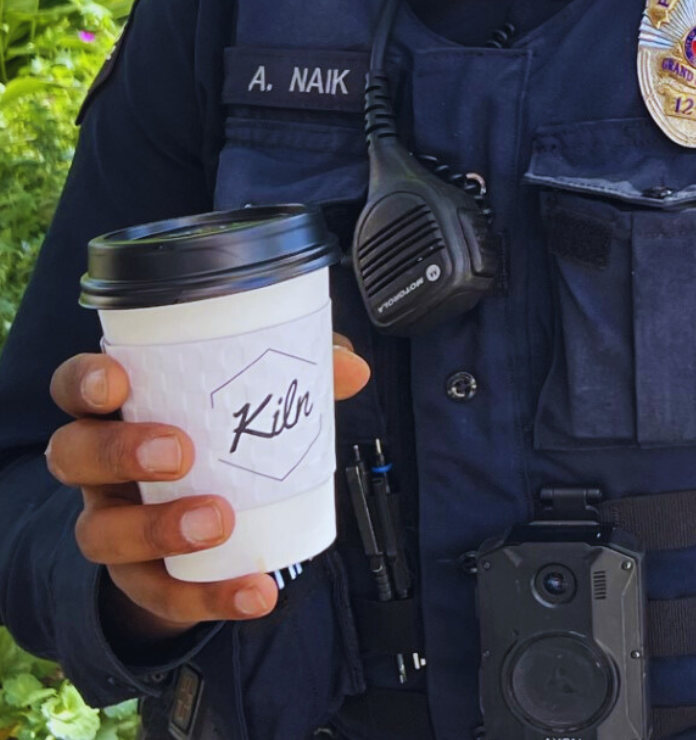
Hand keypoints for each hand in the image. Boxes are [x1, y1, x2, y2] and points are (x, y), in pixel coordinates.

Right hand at [45, 337, 370, 644]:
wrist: (211, 523)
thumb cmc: (226, 433)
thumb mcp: (260, 393)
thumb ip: (305, 368)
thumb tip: (353, 369)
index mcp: (121, 408)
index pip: (77, 387)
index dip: (84, 382)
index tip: (117, 382)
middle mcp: (100, 466)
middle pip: (72, 455)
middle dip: (117, 452)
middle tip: (179, 454)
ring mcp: (112, 522)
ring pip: (99, 532)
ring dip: (157, 529)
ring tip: (218, 522)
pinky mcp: (139, 577)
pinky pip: (159, 593)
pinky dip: (208, 596)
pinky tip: (255, 593)